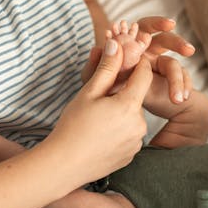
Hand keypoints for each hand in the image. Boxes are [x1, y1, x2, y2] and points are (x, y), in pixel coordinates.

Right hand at [50, 39, 153, 183]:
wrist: (63, 165)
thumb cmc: (72, 126)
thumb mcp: (88, 92)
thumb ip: (107, 67)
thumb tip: (117, 42)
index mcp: (129, 106)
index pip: (144, 74)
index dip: (136, 64)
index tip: (126, 60)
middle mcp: (139, 125)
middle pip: (136, 98)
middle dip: (122, 93)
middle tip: (99, 99)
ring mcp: (136, 142)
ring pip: (132, 117)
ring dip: (120, 113)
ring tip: (96, 120)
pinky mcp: (131, 155)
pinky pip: (129, 135)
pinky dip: (118, 131)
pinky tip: (100, 135)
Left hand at [81, 16, 195, 104]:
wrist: (123, 114)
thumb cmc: (107, 90)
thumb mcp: (99, 81)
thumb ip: (96, 66)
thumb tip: (96, 48)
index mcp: (133, 44)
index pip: (147, 27)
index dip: (158, 23)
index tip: (170, 24)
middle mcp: (149, 52)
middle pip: (167, 41)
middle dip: (178, 43)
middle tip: (189, 51)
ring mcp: (161, 67)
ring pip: (174, 66)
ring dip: (178, 80)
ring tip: (178, 98)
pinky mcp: (170, 82)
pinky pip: (181, 83)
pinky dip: (182, 90)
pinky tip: (182, 99)